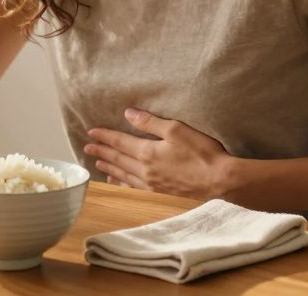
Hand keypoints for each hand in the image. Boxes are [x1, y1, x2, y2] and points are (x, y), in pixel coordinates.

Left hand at [85, 108, 234, 199]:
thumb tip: (128, 114)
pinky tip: (118, 183)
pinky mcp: (160, 193)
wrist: (220, 180)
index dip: (104, 136)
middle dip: (102, 152)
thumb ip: (150, 122)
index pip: (119, 142)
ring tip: (98, 165)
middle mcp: (145, 170)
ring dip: (109, 168)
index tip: (91, 133)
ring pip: (123, 175)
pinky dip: (121, 184)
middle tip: (87, 148)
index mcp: (147, 152)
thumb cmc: (201, 153)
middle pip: (118, 159)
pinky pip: (133, 188)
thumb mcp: (176, 130)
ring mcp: (152, 184)